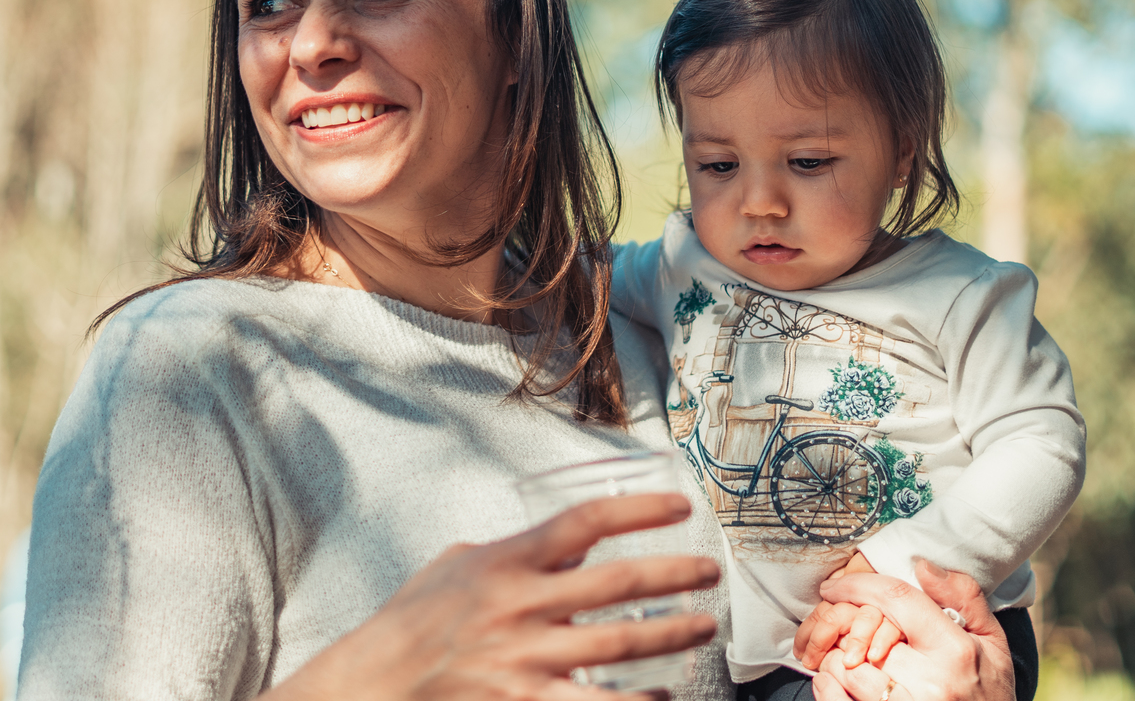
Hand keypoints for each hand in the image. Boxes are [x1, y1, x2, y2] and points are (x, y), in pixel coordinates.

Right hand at [262, 493, 719, 700]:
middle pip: (617, 584)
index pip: (585, 521)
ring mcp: (523, 660)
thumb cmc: (413, 621)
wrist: (371, 683)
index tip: (679, 507)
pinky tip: (662, 698)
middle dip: (675, 576)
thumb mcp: (458, 563)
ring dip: (671, 635)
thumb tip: (569, 547)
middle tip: (710, 572)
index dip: (639, 510)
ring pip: (617, 646)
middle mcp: (520, 606)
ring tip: (703, 626)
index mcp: (507, 561)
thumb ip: (514, 551)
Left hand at [810, 561, 1014, 700]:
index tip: (834, 586)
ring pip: (846, 670)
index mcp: (955, 650)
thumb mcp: (991, 641)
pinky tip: (828, 679)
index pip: (895, 598)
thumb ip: (963, 597)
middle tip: (836, 626)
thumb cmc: (990, 691)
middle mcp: (932, 682)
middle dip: (842, 626)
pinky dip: (827, 688)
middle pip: (862, 636)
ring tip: (838, 654)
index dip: (857, 585)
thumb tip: (921, 566)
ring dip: (832, 657)